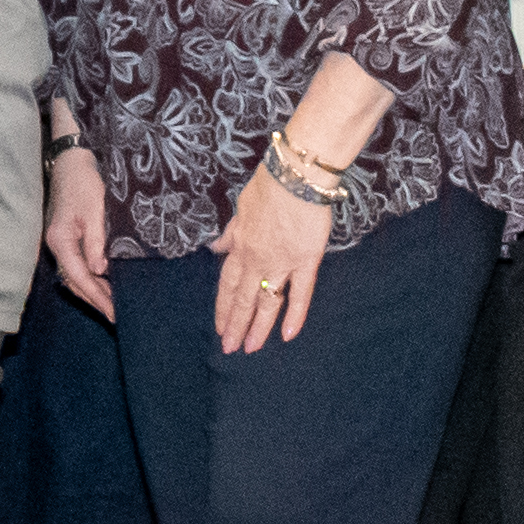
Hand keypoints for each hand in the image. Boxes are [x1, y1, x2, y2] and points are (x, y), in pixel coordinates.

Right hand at [42, 141, 112, 321]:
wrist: (71, 161)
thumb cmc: (83, 182)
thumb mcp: (94, 209)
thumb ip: (96, 240)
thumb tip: (100, 270)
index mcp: (61, 239)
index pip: (80, 277)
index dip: (97, 296)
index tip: (113, 312)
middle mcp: (57, 244)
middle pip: (75, 281)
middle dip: (94, 300)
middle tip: (115, 316)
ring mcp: (60, 241)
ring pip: (75, 275)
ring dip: (92, 291)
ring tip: (111, 304)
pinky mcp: (66, 237)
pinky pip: (76, 265)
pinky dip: (90, 278)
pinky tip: (103, 282)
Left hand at [213, 157, 332, 356]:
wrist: (295, 175)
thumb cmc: (270, 184)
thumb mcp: (241, 207)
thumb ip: (230, 232)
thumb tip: (216, 247)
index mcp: (240, 245)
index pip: (228, 283)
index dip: (223, 306)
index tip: (220, 325)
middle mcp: (257, 258)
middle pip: (242, 298)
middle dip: (235, 324)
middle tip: (229, 348)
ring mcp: (282, 261)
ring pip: (266, 301)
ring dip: (257, 327)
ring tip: (250, 348)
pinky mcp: (306, 260)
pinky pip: (300, 293)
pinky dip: (295, 315)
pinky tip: (287, 335)